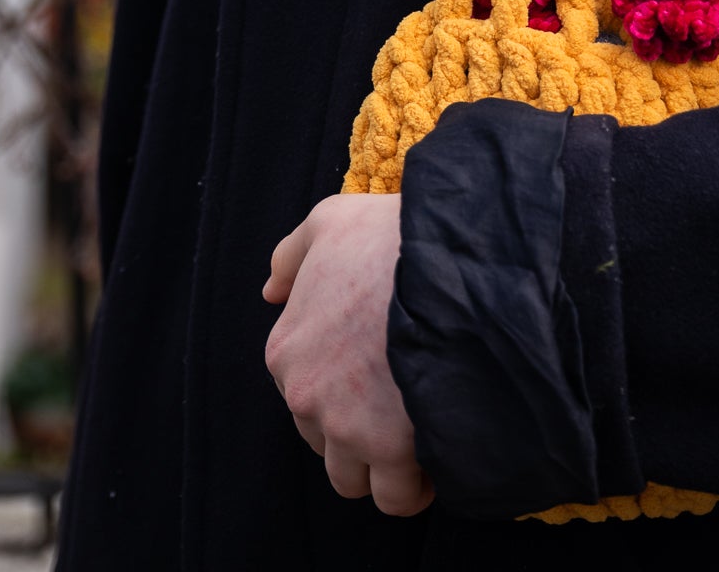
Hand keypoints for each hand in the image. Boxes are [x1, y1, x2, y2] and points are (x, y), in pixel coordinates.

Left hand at [262, 193, 433, 516]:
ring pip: (354, 478)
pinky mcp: (388, 449)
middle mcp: (303, 395)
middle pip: (324, 442)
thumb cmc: (390, 238)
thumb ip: (292, 255)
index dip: (344, 388)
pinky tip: (435, 458)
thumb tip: (271, 292)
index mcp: (286, 350)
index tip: (379, 374)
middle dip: (360, 430)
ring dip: (383, 466)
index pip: (302, 396)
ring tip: (419, 434)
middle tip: (401, 401)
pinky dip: (415, 487)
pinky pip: (395, 497)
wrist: (447, 259)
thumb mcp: (330, 221)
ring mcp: (343, 427)